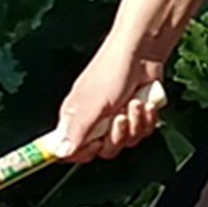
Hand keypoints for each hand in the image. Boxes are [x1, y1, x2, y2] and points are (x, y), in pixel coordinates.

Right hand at [59, 46, 166, 162]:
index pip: (73, 151)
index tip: (97, 143)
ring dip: (135, 124)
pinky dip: (148, 119)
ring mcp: (117, 118)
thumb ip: (77, 130)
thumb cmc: (112, 72)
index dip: (86, 152)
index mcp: (75, 119)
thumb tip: (59, 152)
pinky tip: (148, 104)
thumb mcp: (92, 104)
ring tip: (134, 103)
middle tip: (120, 117)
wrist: (142, 54)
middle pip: (105, 150)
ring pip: (127, 142)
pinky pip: (143, 132)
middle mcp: (95, 121)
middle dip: (117, 136)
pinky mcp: (137, 115)